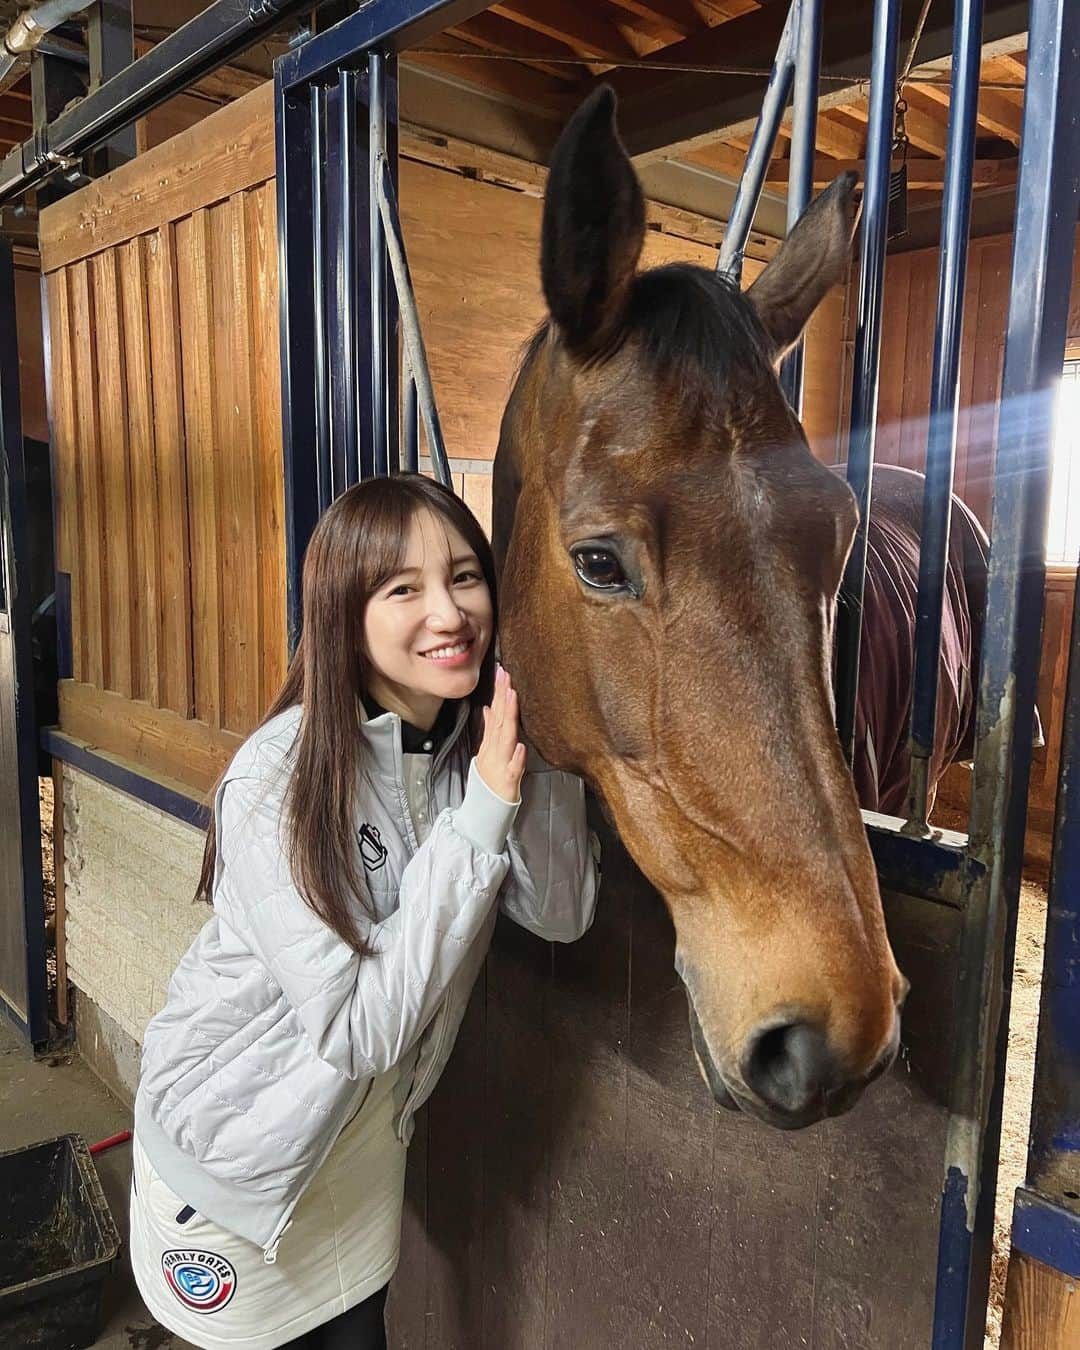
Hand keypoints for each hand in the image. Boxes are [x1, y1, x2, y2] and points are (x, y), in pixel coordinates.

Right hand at [475, 666, 526, 801]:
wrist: (484, 811)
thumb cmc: (491, 781)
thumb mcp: (487, 752)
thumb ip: (489, 730)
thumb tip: (488, 708)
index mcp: (492, 744)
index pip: (495, 713)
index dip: (498, 692)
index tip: (502, 672)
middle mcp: (495, 751)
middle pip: (499, 720)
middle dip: (502, 697)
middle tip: (506, 676)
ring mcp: (500, 765)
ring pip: (505, 738)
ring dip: (508, 718)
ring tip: (512, 698)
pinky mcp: (508, 782)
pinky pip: (513, 769)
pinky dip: (516, 757)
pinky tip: (520, 747)